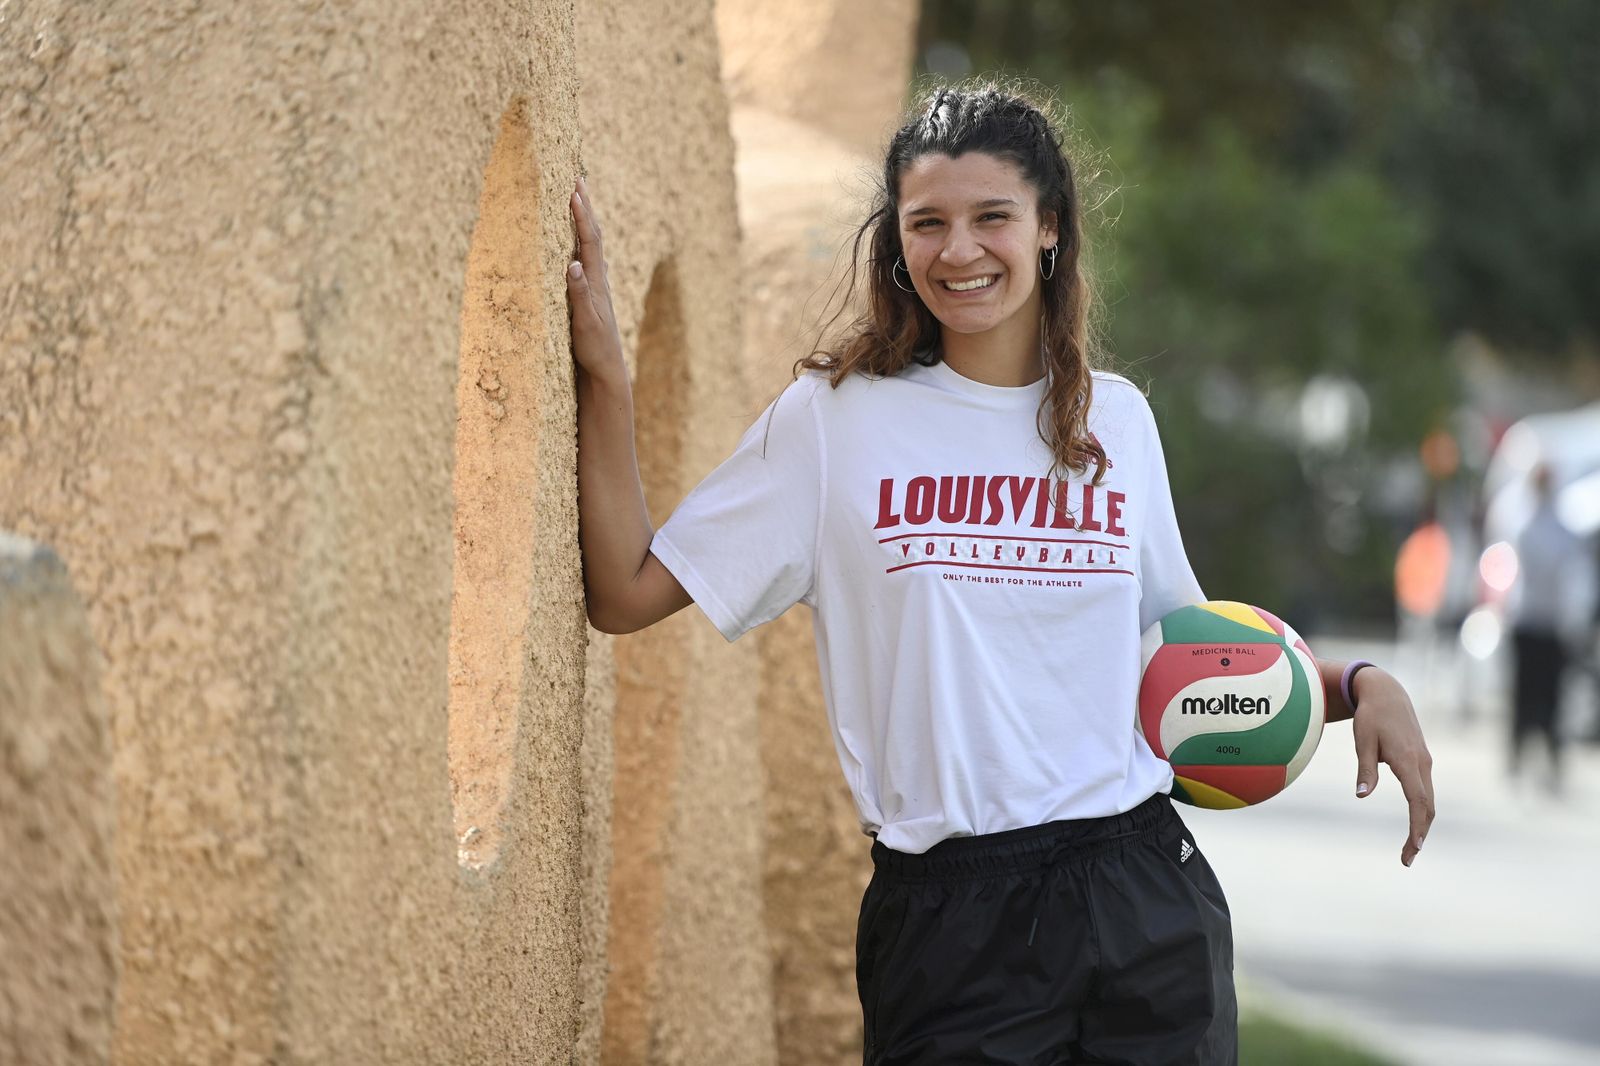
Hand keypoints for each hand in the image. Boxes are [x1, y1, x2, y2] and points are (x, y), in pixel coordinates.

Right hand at [567, 176, 625, 381]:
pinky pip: (588, 259)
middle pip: (593, 236)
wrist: (608, 369)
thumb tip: (572, 264)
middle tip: (578, 179)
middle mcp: (598, 279)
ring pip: (592, 245)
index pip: (589, 242)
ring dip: (585, 220)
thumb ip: (578, 294)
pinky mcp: (593, 295)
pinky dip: (583, 241)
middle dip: (586, 207)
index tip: (574, 190)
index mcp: (596, 282)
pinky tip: (581, 241)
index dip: (581, 215)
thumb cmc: (594, 349)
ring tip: (579, 199)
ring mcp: (597, 286)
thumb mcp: (584, 324)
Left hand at [1350, 667, 1435, 866]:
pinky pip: (1425, 792)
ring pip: (1429, 801)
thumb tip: (1361, 795)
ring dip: (1422, 826)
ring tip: (1409, 849)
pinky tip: (1414, 825)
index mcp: (1407, 760)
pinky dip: (1422, 812)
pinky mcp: (1421, 761)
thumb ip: (1364, 768)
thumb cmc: (1370, 716)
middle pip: (1428, 806)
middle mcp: (1421, 763)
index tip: (1414, 847)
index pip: (1417, 799)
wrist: (1387, 693)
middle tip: (1406, 860)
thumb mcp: (1362, 740)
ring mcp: (1424, 763)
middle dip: (1419, 834)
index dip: (1416, 825)